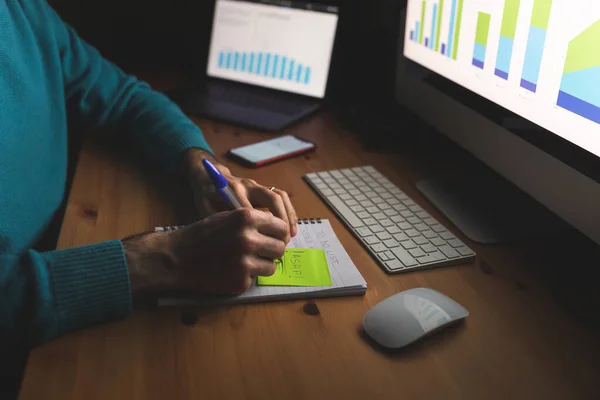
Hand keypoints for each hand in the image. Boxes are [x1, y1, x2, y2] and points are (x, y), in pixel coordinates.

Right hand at [123, 208, 287, 299]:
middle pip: (280, 247)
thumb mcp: (227, 217)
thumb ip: (252, 221)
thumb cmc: (201, 235)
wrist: (176, 258)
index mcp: (246, 218)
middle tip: (262, 252)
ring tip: (246, 261)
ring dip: (263, 265)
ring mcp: (245, 262)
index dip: (279, 234)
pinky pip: (256, 279)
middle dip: (273, 250)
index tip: (275, 238)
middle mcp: (249, 238)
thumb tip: (277, 228)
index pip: (281, 227)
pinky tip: (232, 270)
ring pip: (272, 266)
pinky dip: (248, 276)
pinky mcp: (240, 281)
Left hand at [183, 149, 297, 241]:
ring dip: (288, 216)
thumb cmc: (206, 196)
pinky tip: (291, 229)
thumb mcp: (203, 207)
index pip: (250, 210)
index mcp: (232, 190)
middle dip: (281, 220)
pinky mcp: (263, 188)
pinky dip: (289, 212)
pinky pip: (281, 197)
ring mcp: (257, 185)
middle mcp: (248, 185)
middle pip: (272, 199)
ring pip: (280, 196)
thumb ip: (216, 220)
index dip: (260, 228)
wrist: (208, 176)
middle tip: (282, 241)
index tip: (262, 247)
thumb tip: (235, 238)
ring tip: (290, 235)